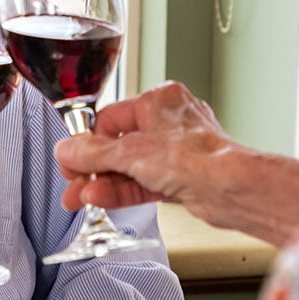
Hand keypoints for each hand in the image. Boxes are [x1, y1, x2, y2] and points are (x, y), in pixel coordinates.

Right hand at [55, 80, 235, 217]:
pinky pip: (144, 181)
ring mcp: (177, 151)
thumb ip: (92, 153)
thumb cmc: (195, 158)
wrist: (232, 189)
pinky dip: (123, 190)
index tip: (70, 160)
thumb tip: (66, 150)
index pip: (110, 118)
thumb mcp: (130, 153)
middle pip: (118, 144)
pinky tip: (102, 199)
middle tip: (73, 183)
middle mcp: (169, 122)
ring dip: (104, 182)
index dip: (87, 142)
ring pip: (130, 166)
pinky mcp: (181, 177)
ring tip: (81, 198)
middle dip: (93, 168)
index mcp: (158, 100)